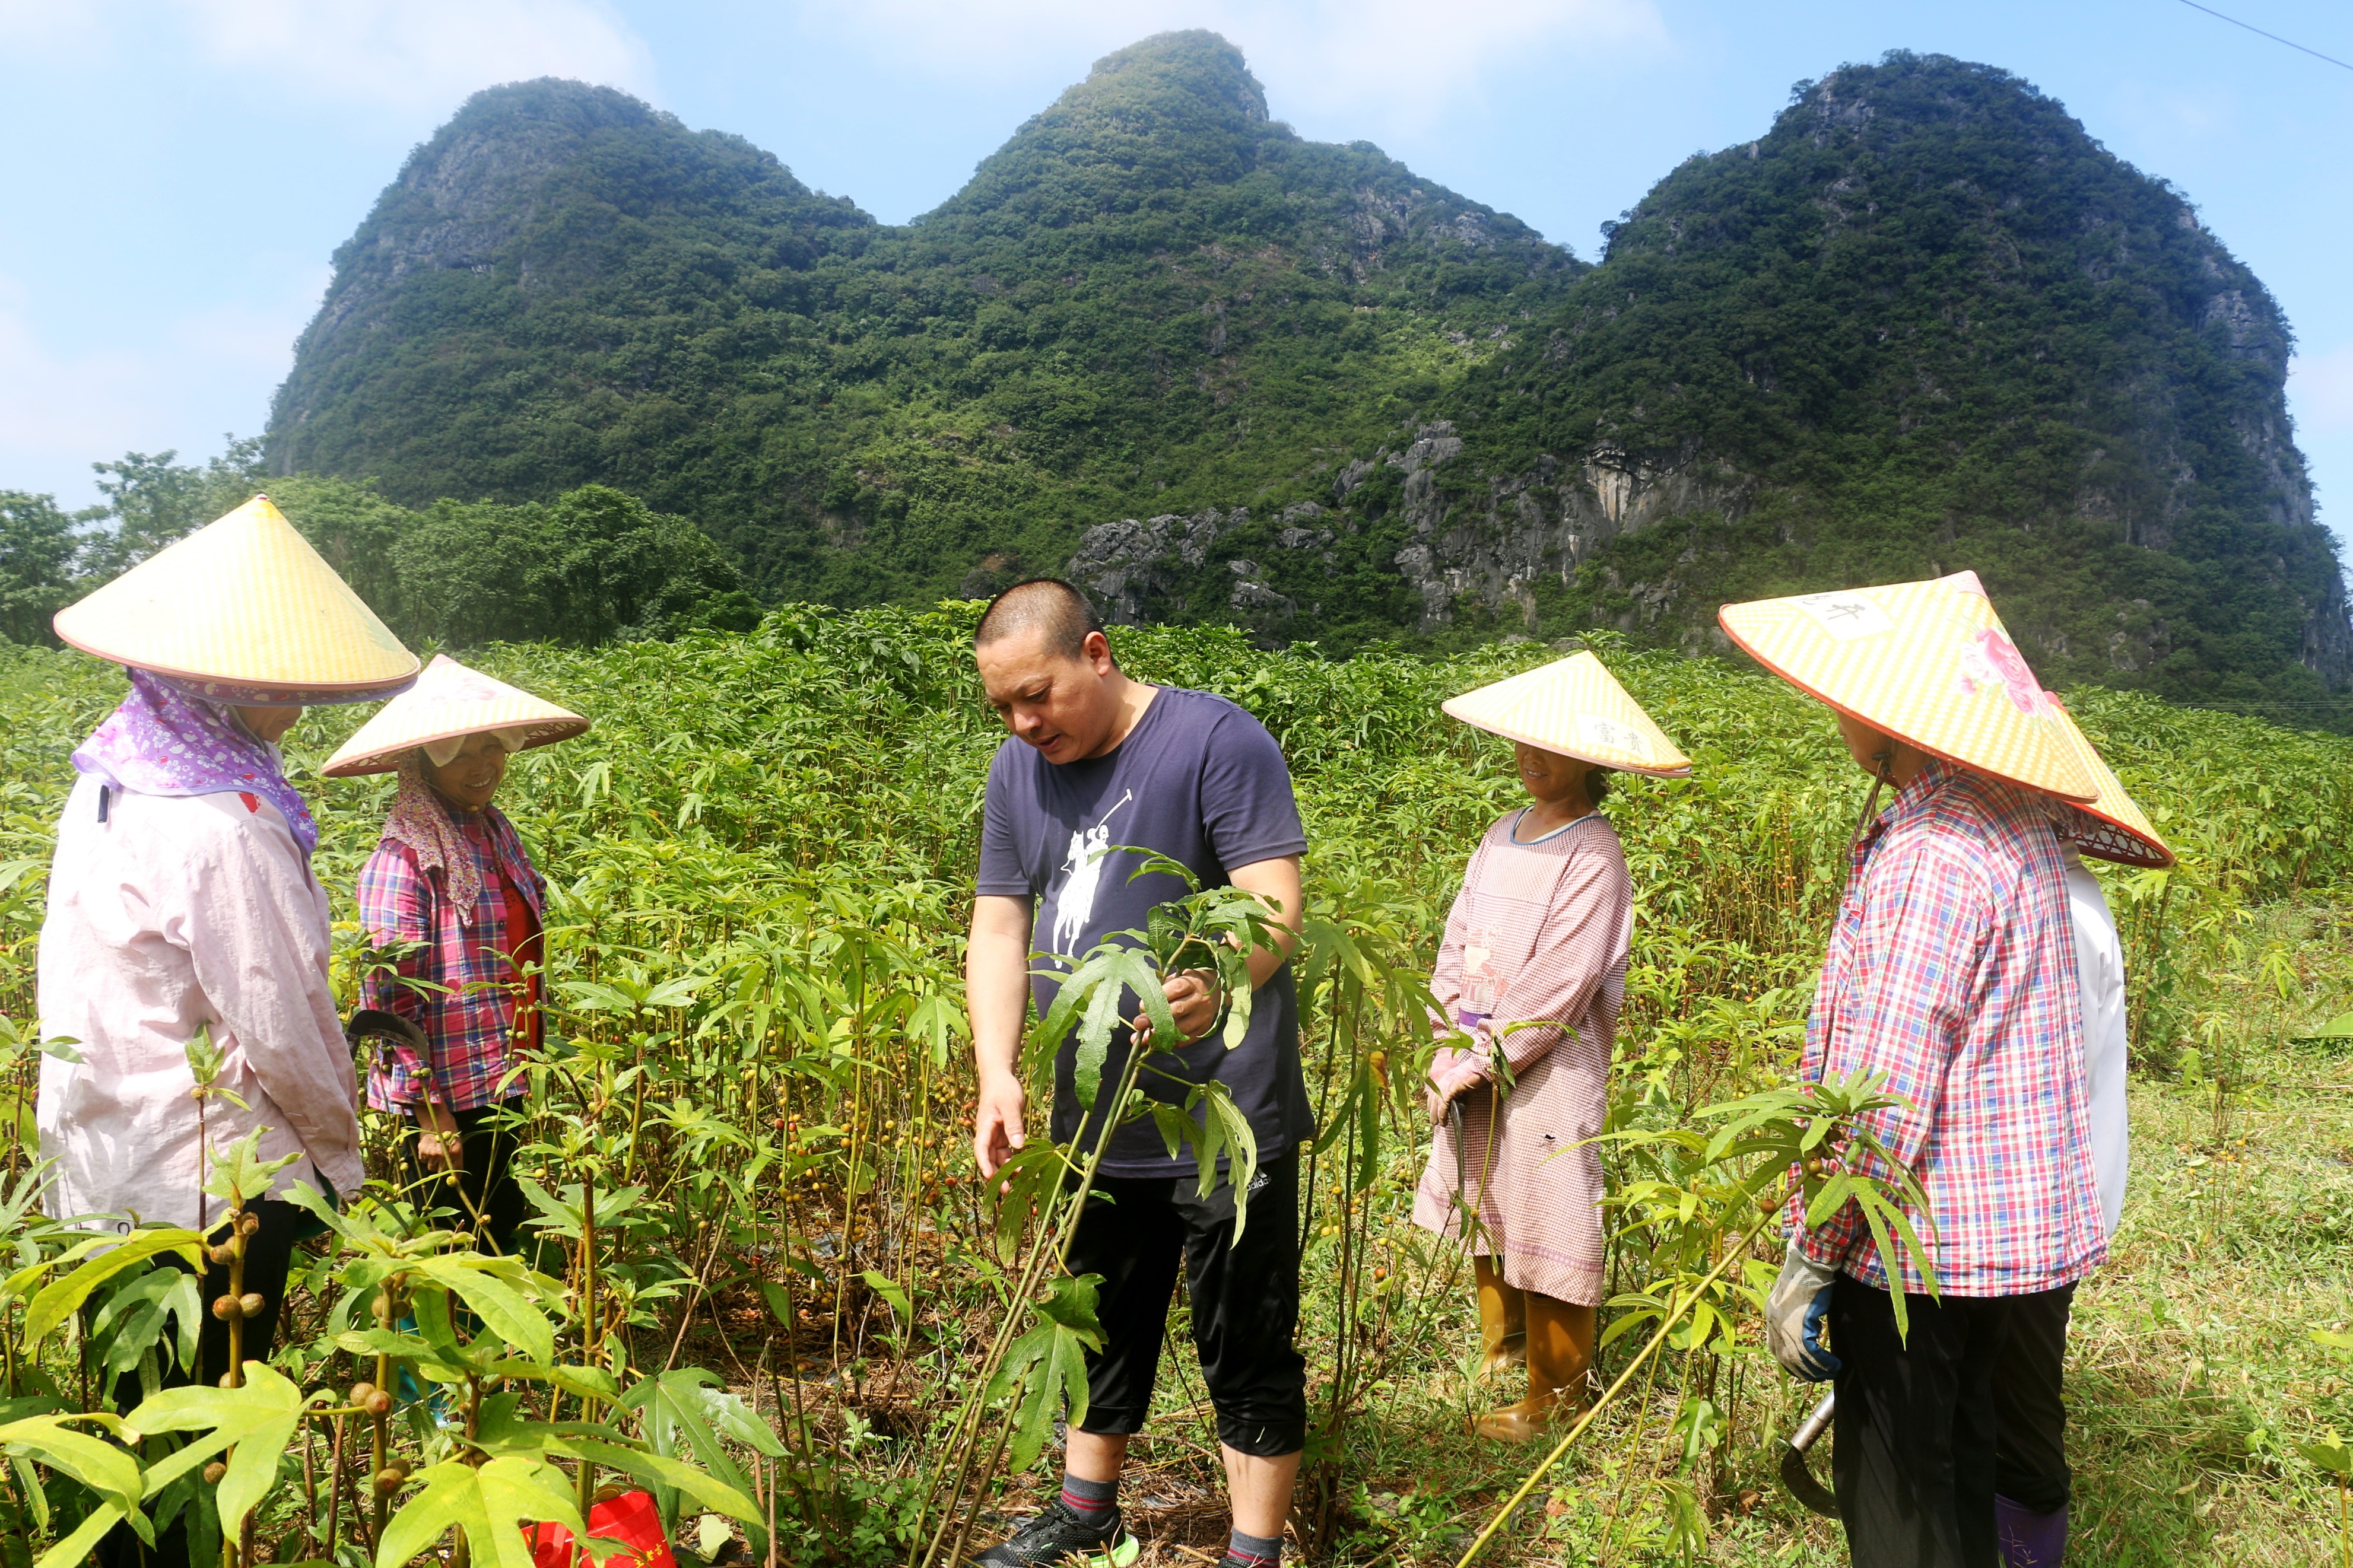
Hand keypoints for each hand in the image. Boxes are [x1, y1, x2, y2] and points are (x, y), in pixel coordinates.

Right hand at [413, 1102, 462, 1174]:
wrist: (435, 1118)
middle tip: (444, 1165)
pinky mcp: (421, 1151)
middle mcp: (442, 1154)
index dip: (456, 1177)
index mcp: (455, 1151)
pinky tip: (430, 1152)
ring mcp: (431, 1153)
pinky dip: (427, 1160)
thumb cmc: (449, 1128)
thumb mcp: (458, 1141)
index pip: (456, 1170)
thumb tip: (455, 1171)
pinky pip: (424, 1162)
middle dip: (444, 1171)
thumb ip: (456, 1156)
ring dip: (435, 1165)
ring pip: (432, 1168)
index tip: (456, 1180)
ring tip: (437, 1156)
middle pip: (442, 1172)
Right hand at [973, 1072, 1026, 1178]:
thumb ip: (1013, 1125)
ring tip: (1017, 1182)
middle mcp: (988, 1134)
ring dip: (1005, 1170)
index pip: (981, 1148)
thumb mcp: (1010, 1105)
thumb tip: (1018, 1146)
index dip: (984, 1163)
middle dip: (996, 1174)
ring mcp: (996, 1136)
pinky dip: (1013, 1161)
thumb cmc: (1003, 1089)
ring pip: (998, 1157)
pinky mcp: (1004, 1135)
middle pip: (989, 1158)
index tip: (989, 1176)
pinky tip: (1021, 1169)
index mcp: (985, 1126)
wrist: (1000, 1079)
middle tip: (1006, 1190)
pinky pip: (1007, 1152)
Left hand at [1130, 969, 1220, 1046]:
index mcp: (1192, 984)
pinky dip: (1169, 1043)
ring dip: (1160, 1034)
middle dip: (1155, 1018)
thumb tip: (1142, 1008)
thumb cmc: (1186, 986)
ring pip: (1181, 1028)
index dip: (1158, 997)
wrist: (1213, 993)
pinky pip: (1185, 1040)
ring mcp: (1203, 1017)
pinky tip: (1156, 1043)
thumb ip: (1159, 990)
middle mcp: (1200, 1000)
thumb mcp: (1175, 979)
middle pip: (1178, 1010)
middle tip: (1138, 1023)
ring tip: (1144, 1038)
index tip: (1142, 1006)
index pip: (1176, 989)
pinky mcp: (1204, 1030)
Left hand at [1424, 1052, 1478, 1122]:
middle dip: (1432, 1111)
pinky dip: (1442, 1113)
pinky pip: (1444, 1103)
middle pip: (1433, 1098)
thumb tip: (1461, 1113)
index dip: (1431, 1104)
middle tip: (1434, 1122)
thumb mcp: (1466, 1092)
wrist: (1481, 1071)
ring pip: (1437, 1102)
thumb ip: (1462, 1101)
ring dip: (1437, 1115)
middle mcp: (1443, 1080)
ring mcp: (1446, 1084)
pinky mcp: (1451, 1088)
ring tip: (1439, 1124)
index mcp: (1445, 1079)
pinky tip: (1443, 1121)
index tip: (1432, 1113)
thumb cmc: (1475, 1079)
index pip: (1434, 1093)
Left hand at [1766, 1241, 1840, 1380]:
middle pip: (1785, 1358)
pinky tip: (1834, 1363)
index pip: (1773, 1348)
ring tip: (1830, 1372)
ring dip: (1816, 1370)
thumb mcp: (1792, 1297)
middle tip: (1819, 1377)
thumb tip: (1806, 1329)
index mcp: (1771, 1315)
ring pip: (1798, 1358)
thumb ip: (1793, 1315)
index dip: (1787, 1362)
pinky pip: (1810, 1351)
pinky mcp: (1801, 1322)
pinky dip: (1823, 1361)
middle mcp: (1774, 1321)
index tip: (1801, 1369)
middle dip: (1803, 1371)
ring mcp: (1786, 1323)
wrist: (1809, 1262)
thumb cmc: (1805, 1275)